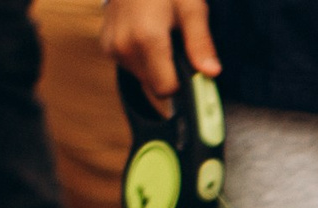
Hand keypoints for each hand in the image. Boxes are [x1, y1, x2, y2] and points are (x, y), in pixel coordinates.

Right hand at [100, 0, 220, 100]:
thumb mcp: (191, 8)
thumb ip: (200, 43)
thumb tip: (211, 73)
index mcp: (147, 39)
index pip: (167, 89)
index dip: (183, 85)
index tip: (194, 74)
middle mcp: (125, 47)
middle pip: (155, 86)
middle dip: (170, 75)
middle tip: (179, 49)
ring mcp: (112, 47)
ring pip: (143, 78)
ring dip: (156, 67)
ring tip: (162, 37)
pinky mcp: (106, 46)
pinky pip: (130, 67)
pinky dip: (142, 58)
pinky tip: (146, 35)